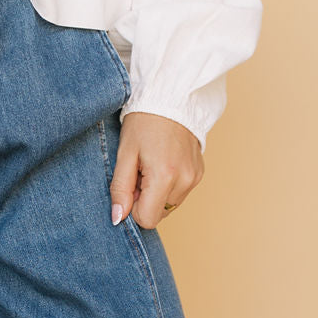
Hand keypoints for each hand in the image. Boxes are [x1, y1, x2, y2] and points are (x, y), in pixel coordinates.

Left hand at [109, 113, 203, 227]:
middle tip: (140, 172)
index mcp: (165, 176)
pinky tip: (163, 163)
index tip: (130, 186)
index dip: (134, 208)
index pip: (147, 220)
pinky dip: (169, 185)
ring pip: (169, 205)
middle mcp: (185, 181)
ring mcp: (195, 178)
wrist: (171, 98)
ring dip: (157, 193)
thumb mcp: (125, 154)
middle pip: (159, 214)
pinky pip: (180, 193)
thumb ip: (120, 189)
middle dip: (145, 200)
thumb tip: (118, 218)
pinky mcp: (199, 174)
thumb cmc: (144, 122)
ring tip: (151, 166)